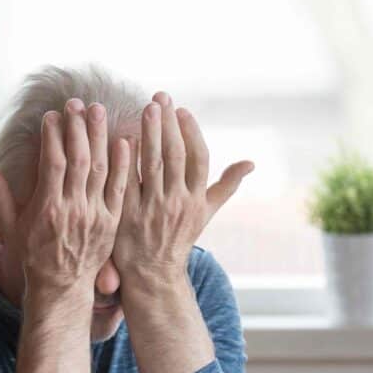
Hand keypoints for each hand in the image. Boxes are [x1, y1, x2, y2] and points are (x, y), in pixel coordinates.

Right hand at [0, 99, 130, 298]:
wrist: (61, 288)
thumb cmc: (33, 256)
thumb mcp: (11, 228)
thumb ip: (0, 197)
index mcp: (47, 209)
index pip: (54, 163)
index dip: (54, 136)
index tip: (53, 115)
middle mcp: (73, 210)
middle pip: (79, 160)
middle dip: (78, 128)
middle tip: (78, 102)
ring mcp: (95, 216)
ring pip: (100, 169)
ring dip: (100, 138)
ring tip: (99, 111)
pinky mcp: (112, 223)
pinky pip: (119, 189)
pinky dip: (123, 165)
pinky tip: (124, 141)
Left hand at [114, 91, 252, 283]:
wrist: (154, 274)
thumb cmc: (179, 238)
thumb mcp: (206, 213)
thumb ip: (226, 186)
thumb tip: (252, 163)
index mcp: (196, 199)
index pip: (198, 159)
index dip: (192, 132)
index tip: (182, 110)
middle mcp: (177, 203)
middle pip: (175, 156)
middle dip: (168, 124)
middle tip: (159, 97)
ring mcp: (153, 210)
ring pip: (152, 164)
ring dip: (149, 134)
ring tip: (146, 109)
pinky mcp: (128, 216)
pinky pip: (127, 182)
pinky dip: (126, 160)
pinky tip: (121, 138)